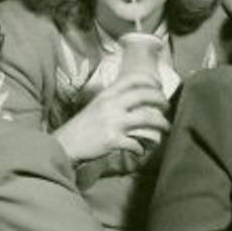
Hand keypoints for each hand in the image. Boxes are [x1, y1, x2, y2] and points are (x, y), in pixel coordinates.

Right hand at [55, 73, 169, 163]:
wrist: (65, 145)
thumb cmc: (81, 127)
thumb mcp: (95, 106)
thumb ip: (112, 101)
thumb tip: (131, 101)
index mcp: (106, 95)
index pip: (132, 79)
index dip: (149, 80)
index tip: (159, 85)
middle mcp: (111, 105)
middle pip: (144, 96)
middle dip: (161, 100)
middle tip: (166, 106)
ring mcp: (113, 123)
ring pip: (147, 119)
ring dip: (161, 124)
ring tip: (166, 128)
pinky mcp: (113, 140)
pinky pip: (136, 143)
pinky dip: (142, 148)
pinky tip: (142, 151)